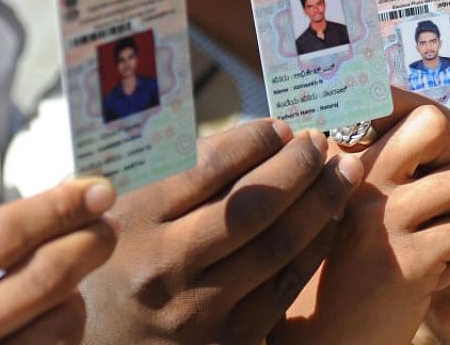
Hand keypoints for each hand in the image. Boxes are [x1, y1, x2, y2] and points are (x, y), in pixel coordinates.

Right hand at [79, 118, 362, 343]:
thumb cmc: (108, 268)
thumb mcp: (113, 211)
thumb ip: (167, 169)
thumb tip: (256, 134)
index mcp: (133, 222)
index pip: (208, 167)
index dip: (256, 140)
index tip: (281, 125)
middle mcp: (165, 267)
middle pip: (253, 205)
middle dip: (298, 166)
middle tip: (319, 140)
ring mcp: (198, 310)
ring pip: (279, 245)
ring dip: (320, 202)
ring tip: (341, 171)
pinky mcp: (227, 342)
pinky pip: (284, 287)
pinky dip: (314, 247)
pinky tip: (329, 220)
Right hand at [279, 90, 449, 344]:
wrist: (328, 340)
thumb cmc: (354, 270)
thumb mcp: (361, 209)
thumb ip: (390, 167)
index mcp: (345, 161)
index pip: (399, 105)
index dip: (440, 119)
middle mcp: (358, 179)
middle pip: (433, 125)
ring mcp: (381, 218)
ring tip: (442, 241)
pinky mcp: (405, 259)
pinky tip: (438, 271)